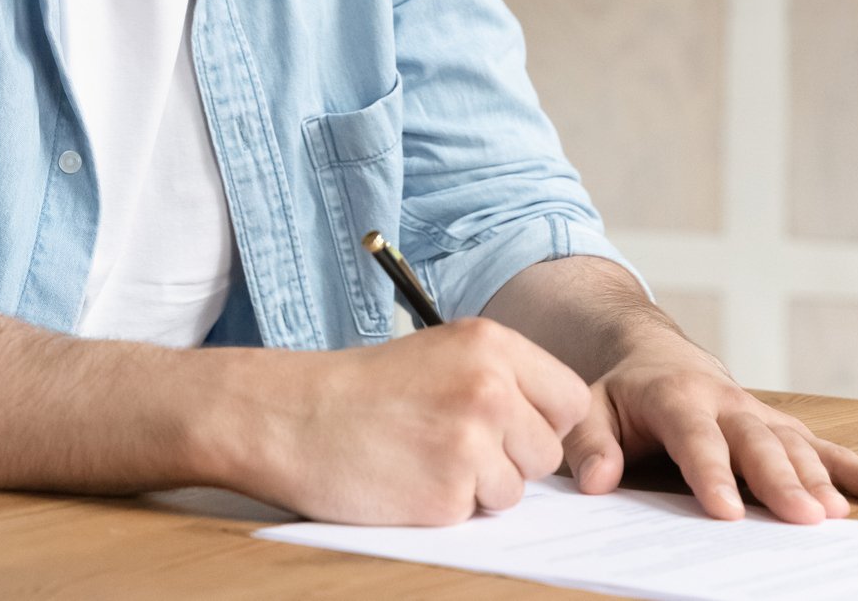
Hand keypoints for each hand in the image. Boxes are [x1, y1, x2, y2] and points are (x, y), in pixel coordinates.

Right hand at [222, 318, 590, 524]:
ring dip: (478, 485)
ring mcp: (470, 442)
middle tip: (449, 442)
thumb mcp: (437, 354)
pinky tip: (406, 477)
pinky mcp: (448, 492)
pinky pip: (476, 513)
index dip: (542, 421)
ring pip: (517, 489)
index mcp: (491, 344)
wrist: (288, 416)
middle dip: (510, 458)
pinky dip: (445, 505)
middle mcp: (489, 388)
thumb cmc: (358, 390)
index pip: (570, 400)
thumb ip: (500, 379)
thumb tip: (554, 428)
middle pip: (548, 451)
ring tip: (422, 457)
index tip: (505, 425)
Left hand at [565, 336, 857, 522]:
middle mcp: (727, 403)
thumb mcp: (590, 406)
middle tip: (804, 518)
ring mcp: (761, 415)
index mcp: (676, 396)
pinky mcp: (784, 428)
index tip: (727, 511)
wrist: (655, 355)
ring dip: (821, 480)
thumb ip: (591, 443)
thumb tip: (597, 482)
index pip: (696, 437)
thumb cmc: (622, 392)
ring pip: (797, 446)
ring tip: (838, 516)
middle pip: (758, 443)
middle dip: (781, 480)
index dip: (711, 473)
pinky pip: (828, 449)